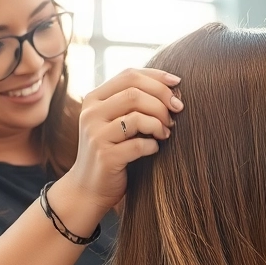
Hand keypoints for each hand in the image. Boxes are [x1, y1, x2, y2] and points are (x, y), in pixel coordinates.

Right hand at [64, 67, 181, 210]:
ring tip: (166, 133)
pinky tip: (154, 149)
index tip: (178, 83)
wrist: (88, 189)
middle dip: (162, 101)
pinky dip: (153, 146)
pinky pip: (139, 145)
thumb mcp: (116, 121)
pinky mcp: (105, 157)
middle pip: (135, 93)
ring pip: (137, 116)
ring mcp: (95, 135)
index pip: (129, 75)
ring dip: (159, 123)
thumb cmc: (112, 151)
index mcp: (94, 98)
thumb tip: (172, 87)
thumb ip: (133, 102)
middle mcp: (91, 113)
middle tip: (176, 113)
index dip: (157, 77)